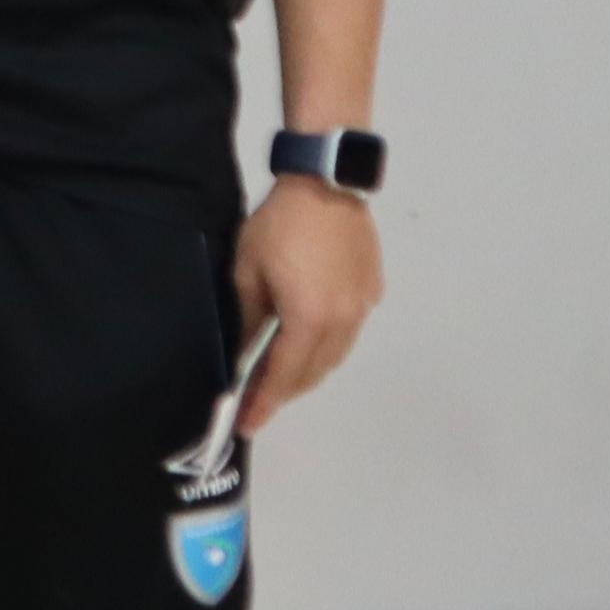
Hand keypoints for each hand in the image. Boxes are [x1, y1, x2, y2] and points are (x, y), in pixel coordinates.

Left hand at [228, 175, 379, 433]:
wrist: (325, 184)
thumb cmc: (278, 226)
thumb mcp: (248, 272)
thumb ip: (246, 321)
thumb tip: (239, 356)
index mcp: (309, 320)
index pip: (284, 374)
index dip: (264, 401)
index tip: (246, 424)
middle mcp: (343, 322)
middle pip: (313, 371)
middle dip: (284, 391)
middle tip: (258, 403)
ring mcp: (362, 307)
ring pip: (334, 355)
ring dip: (307, 371)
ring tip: (279, 379)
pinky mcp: (370, 291)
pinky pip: (347, 333)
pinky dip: (325, 347)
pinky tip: (307, 344)